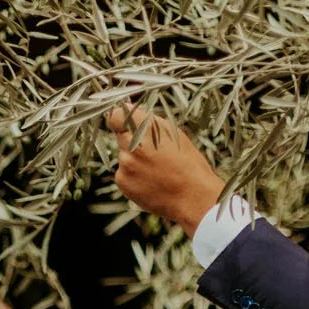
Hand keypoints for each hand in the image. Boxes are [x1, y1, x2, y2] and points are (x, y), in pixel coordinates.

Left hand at [107, 106, 226, 234]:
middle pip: (121, 135)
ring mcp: (124, 163)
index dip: (120, 118)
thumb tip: (127, 110)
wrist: (192, 197)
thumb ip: (149, 123)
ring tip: (157, 170)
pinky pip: (123, 173)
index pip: (116, 115)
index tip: (125, 121)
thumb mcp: (175, 134)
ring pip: (123, 155)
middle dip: (132, 140)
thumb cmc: (189, 164)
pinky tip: (151, 181)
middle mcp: (131, 144)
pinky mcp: (121, 181)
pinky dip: (133, 175)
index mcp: (146, 127)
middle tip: (153, 151)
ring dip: (134, 159)